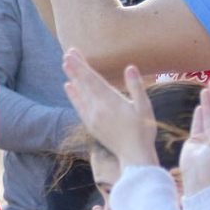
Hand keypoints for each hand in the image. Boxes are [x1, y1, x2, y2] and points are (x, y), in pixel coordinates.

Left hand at [62, 52, 158, 169]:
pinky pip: (78, 106)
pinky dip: (72, 95)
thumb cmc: (143, 130)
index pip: (92, 79)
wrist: (134, 155)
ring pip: (80, 93)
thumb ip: (136, 86)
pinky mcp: (91, 125)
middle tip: (67, 54)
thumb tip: (130, 67)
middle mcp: (98, 108)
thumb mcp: (144, 107)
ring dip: (72, 78)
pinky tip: (68, 87)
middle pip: (84, 83)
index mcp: (111, 100)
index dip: (81, 66)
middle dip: (75, 68)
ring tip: (65, 65)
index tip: (72, 54)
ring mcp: (92, 117)